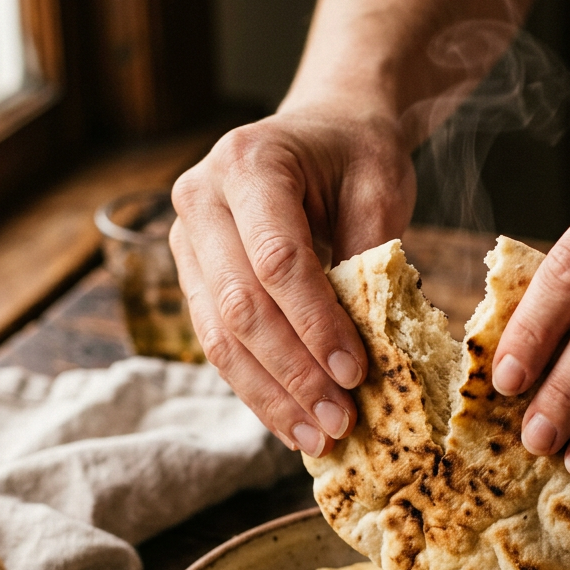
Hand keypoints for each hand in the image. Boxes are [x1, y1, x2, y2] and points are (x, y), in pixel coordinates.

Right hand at [170, 106, 415, 453]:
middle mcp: (201, 200)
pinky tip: (290, 423)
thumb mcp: (380, 184)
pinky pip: (218, 344)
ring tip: (316, 439)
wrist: (320, 131)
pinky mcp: (194, 277)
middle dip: (293, 374)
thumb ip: (371, 255)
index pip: (278, 260)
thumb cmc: (355, 153)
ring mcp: (189, 241)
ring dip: (271, 396)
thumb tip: (370, 346)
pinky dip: (257, 388)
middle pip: (240, 306)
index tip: (356, 374)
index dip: (316, 324)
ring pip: (219, 336)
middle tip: (339, 422)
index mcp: (249, 163)